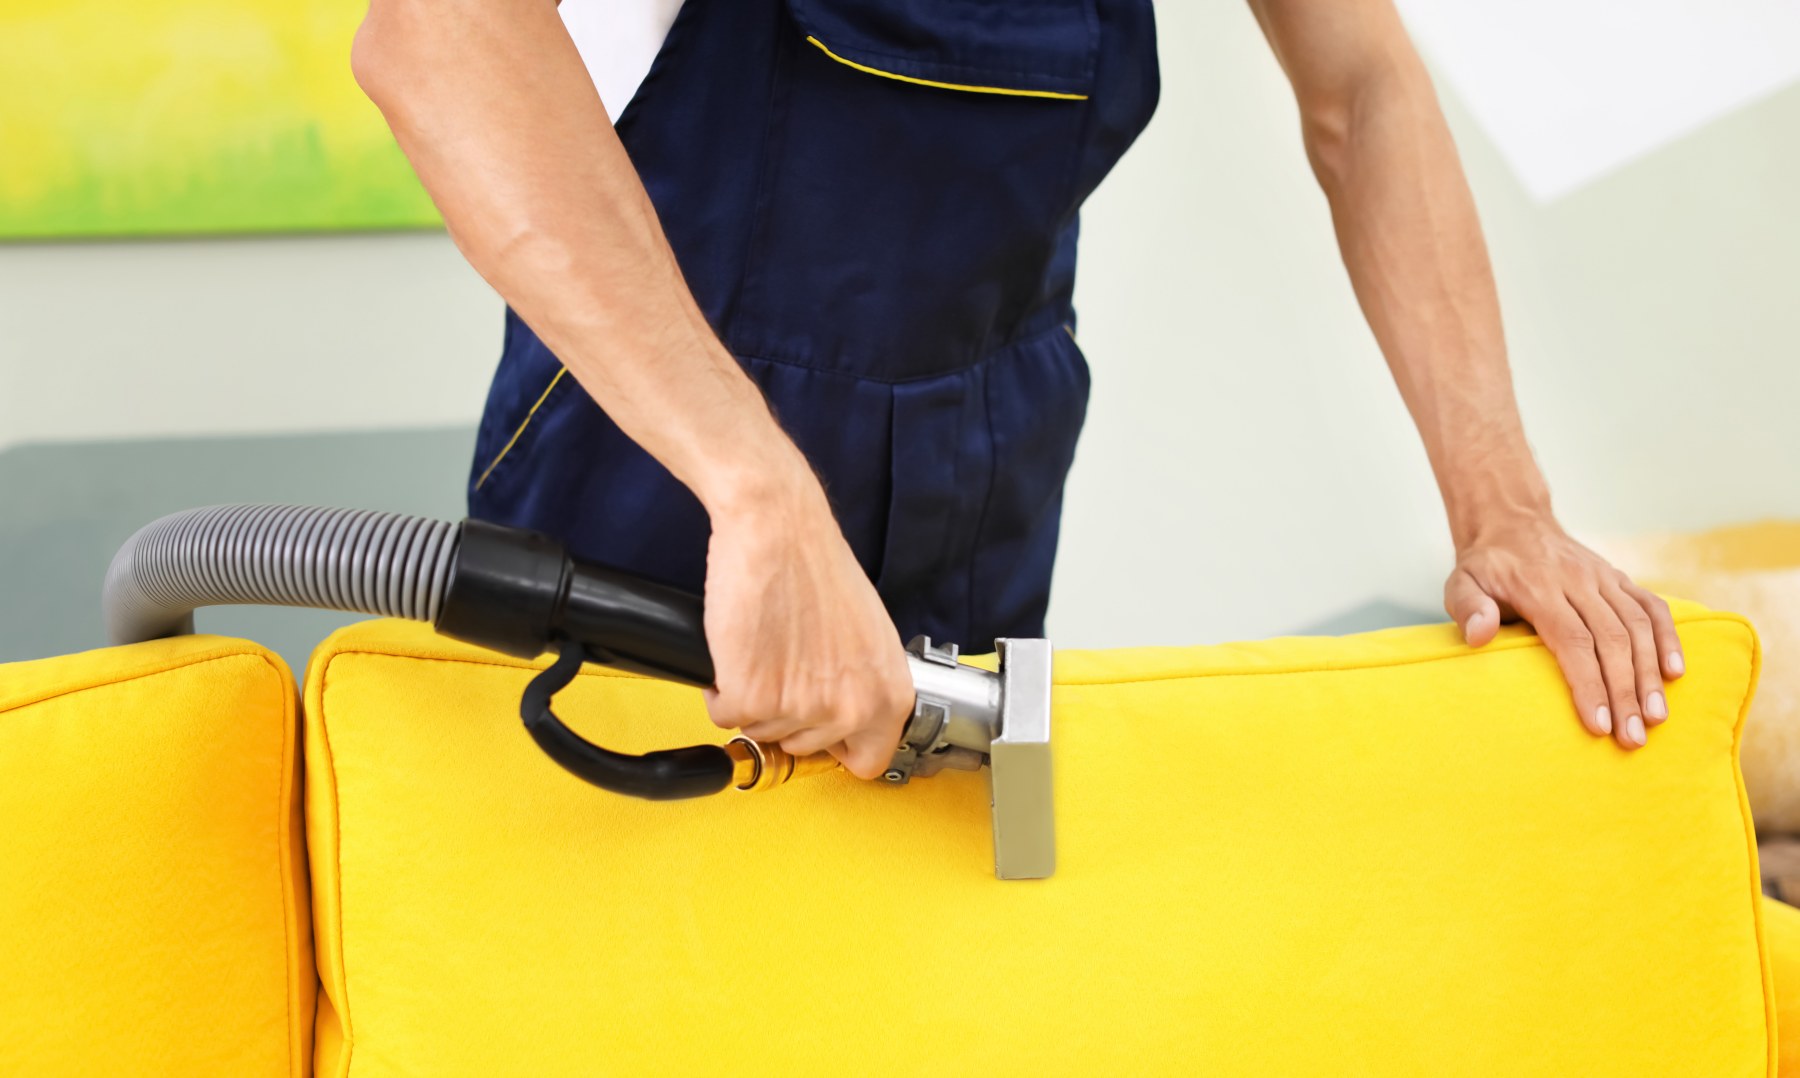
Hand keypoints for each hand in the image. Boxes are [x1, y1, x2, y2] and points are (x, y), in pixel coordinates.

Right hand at [699, 478, 914, 778]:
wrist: (777, 530)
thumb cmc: (818, 569)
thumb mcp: (869, 636)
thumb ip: (865, 686)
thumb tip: (848, 719)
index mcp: (889, 695)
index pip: (867, 762)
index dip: (837, 746)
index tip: (820, 732)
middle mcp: (850, 709)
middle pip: (805, 748)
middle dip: (788, 715)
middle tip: (784, 665)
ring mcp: (800, 707)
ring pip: (763, 731)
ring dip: (754, 697)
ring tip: (765, 648)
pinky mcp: (751, 696)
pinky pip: (726, 717)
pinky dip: (721, 689)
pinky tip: (739, 650)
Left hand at [1444, 514, 1684, 750]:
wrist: (1512, 522)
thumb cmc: (1486, 567)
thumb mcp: (1460, 583)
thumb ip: (1468, 608)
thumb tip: (1480, 636)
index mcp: (1539, 587)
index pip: (1572, 640)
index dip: (1589, 684)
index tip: (1599, 725)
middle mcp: (1578, 580)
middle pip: (1612, 640)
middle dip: (1625, 692)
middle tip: (1633, 738)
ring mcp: (1603, 578)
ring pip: (1638, 626)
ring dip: (1650, 674)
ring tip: (1655, 718)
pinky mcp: (1619, 577)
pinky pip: (1652, 607)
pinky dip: (1668, 638)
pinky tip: (1675, 673)